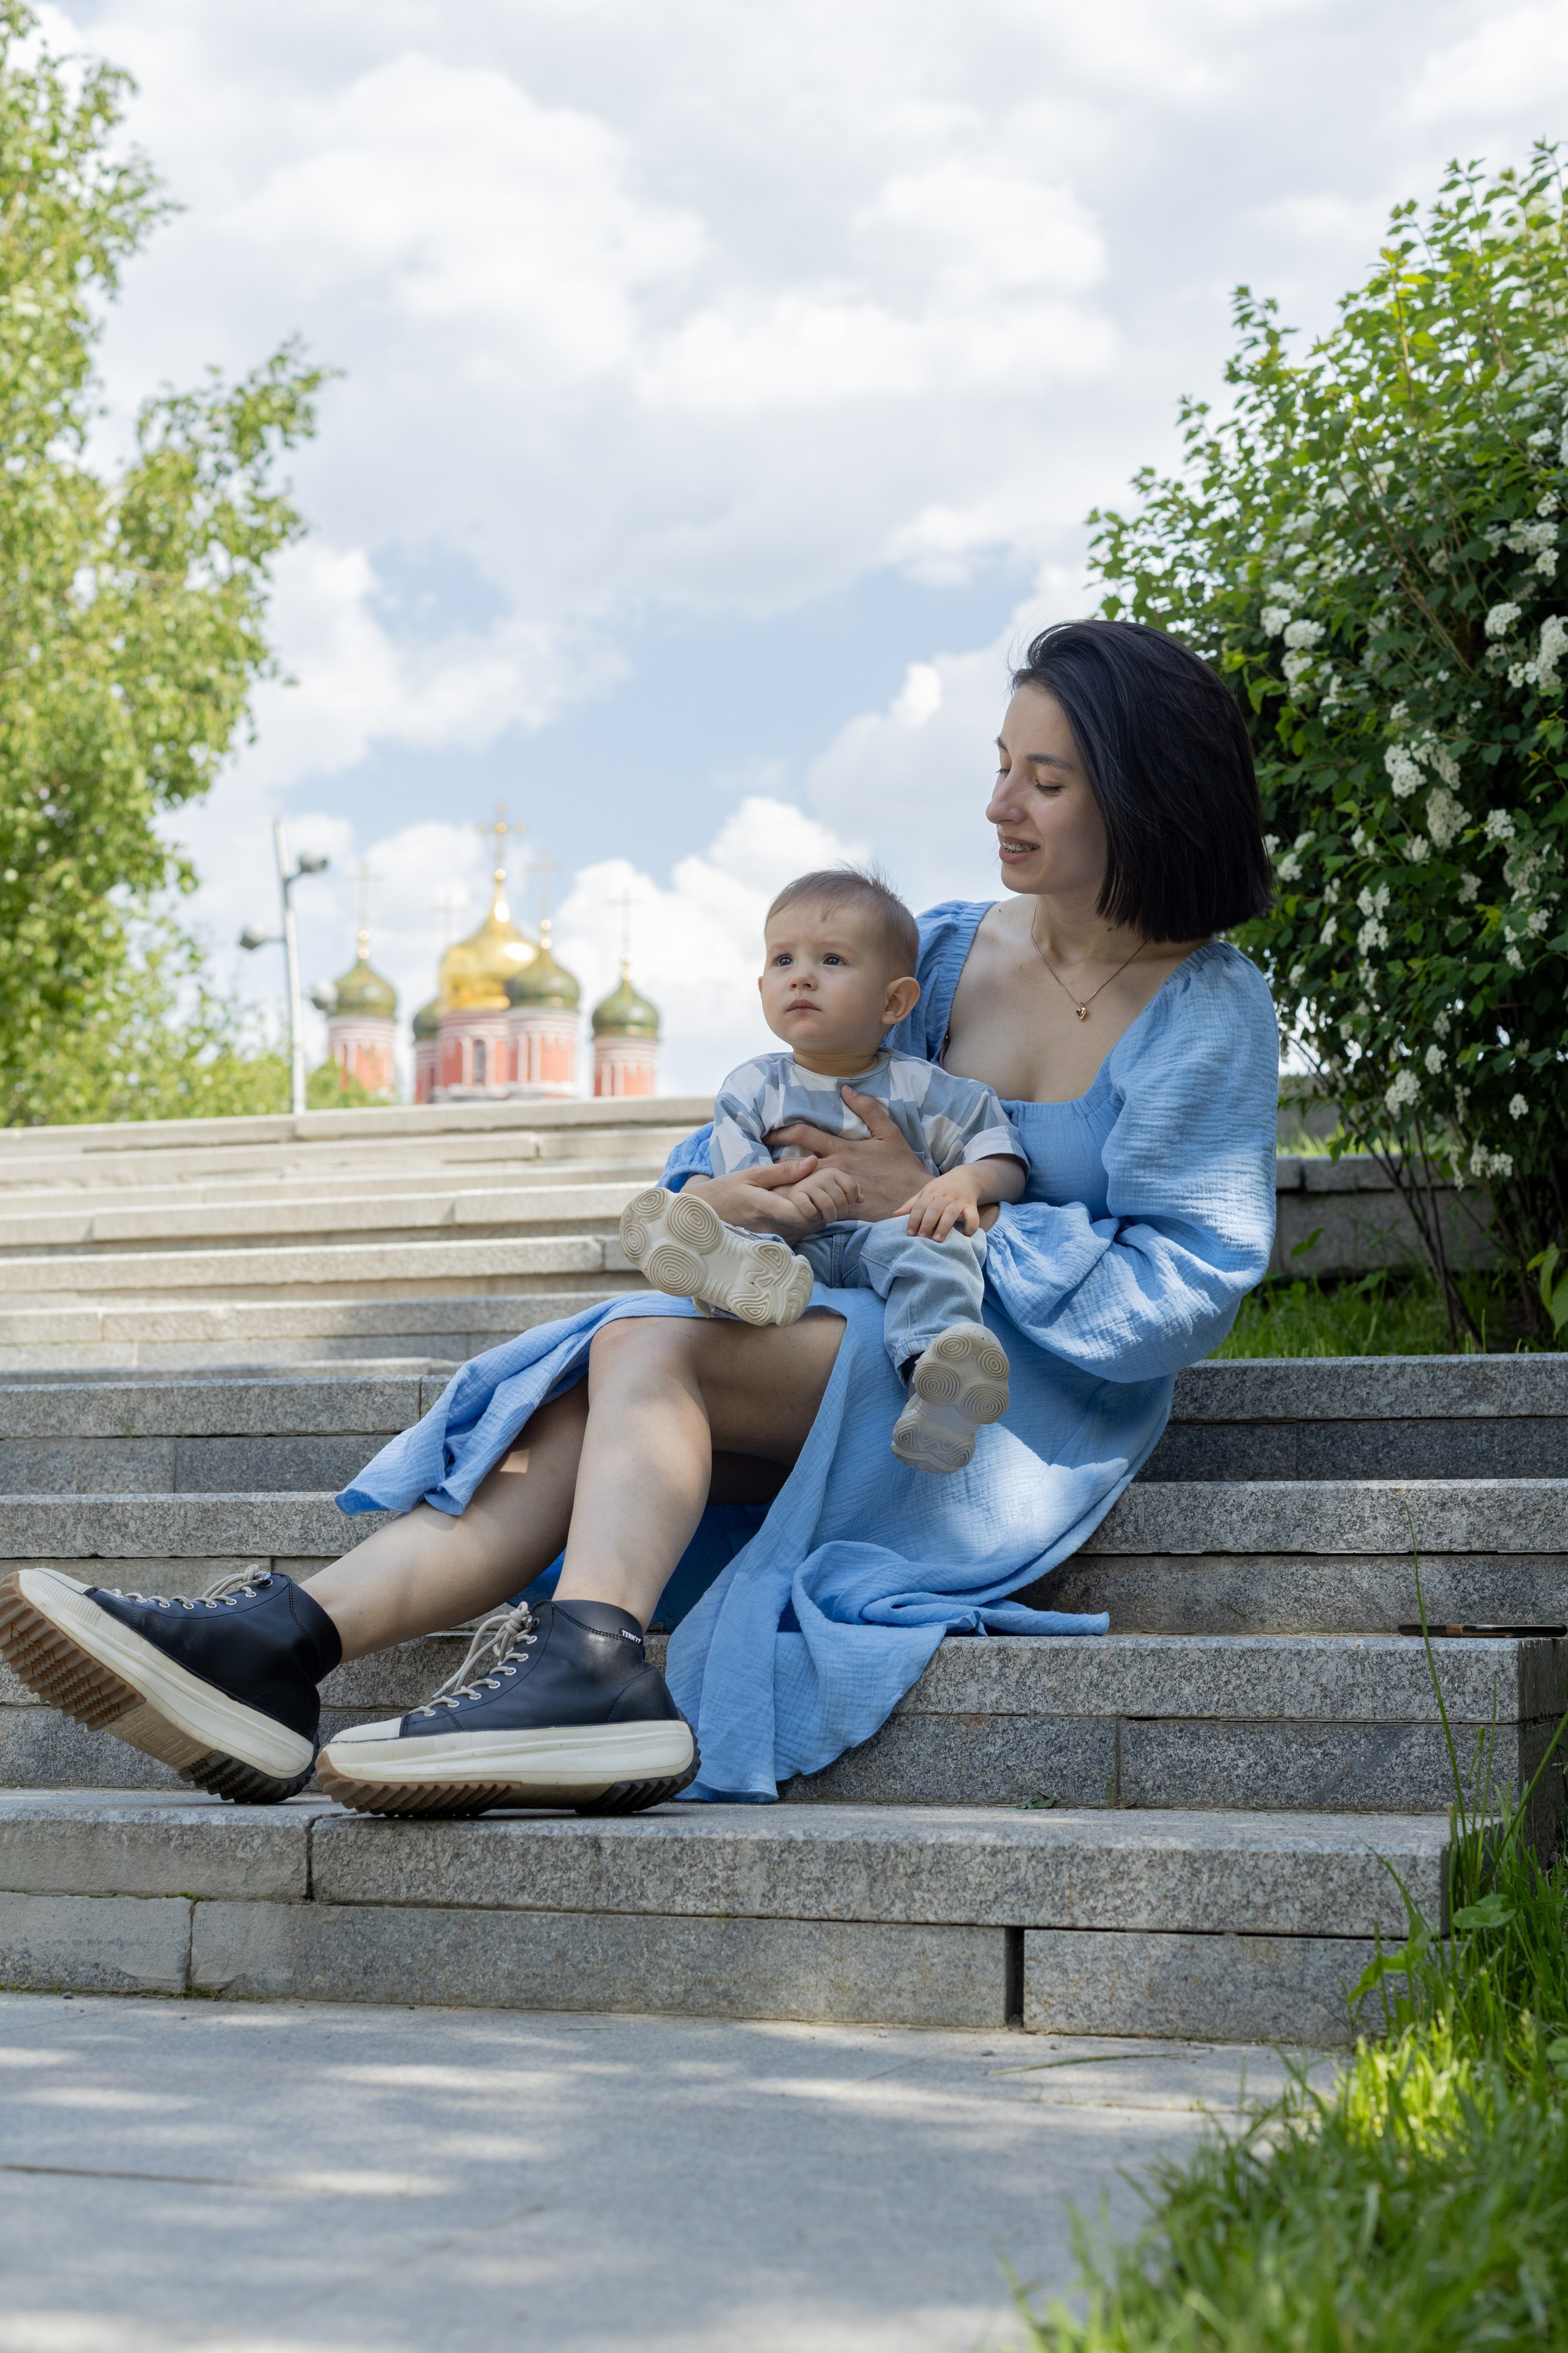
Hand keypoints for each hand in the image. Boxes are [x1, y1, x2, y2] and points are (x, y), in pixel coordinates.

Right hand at [688, 1160, 839, 1237]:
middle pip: (808, 1226)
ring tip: (812, 1202)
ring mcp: (767, 1239)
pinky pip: (793, 1237)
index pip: (802, 1213)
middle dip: (820, 1211)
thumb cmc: (725, 1190)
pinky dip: (802, 1225)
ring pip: (803, 1233)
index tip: (820, 1192)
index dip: (818, 1205)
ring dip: (813, 1218)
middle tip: (822, 1195)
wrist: (702, 1214)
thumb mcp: (751, 1174)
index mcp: (764, 1206)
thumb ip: (782, 1171)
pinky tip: (799, 1213)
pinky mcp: (767, 1244)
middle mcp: (768, 1227)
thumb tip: (813, 1162)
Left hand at [764, 1089, 931, 1221]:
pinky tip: (787, 1208)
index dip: (781, 1131)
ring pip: (799, 1187)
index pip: (803, 1134)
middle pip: (793, 1162)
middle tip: (756, 1162)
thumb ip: (868, 1109)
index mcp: (843, 1148)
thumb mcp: (889, 1133)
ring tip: (766, 1185)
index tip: (767, 1132)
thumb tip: (846, 1089)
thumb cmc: (903, 1167)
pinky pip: (813, 1209)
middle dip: (772, 1161)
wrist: (914, 1199)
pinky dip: (799, 1208)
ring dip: (782, 1186)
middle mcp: (835, 1168)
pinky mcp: (840, 1211)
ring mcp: (835, 1191)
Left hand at [895, 1172, 982, 1241]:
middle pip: (934, 1210)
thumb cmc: (941, 1188)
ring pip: (950, 1213)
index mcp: (931, 1193)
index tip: (909, 1233)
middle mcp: (944, 1197)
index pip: (920, 1206)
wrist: (966, 1177)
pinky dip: (970, 1226)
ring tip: (937, 1240)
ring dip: (943, 1227)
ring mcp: (958, 1201)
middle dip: (926, 1224)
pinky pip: (973, 1216)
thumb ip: (912, 1204)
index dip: (913, 1219)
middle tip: (921, 1238)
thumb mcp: (926, 1192)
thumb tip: (895, 1214)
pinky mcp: (971, 1206)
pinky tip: (965, 1235)